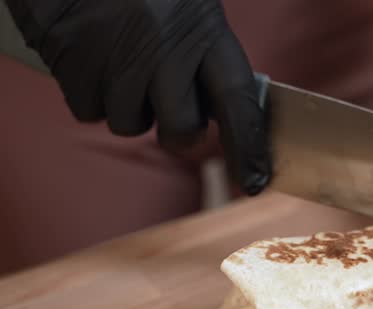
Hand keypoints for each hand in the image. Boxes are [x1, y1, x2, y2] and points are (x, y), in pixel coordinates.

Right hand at [5, 0, 269, 193]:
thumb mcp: (191, 3)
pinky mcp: (72, 61)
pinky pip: (88, 110)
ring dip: (128, 105)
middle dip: (178, 132)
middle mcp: (165, 50)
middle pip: (181, 131)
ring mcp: (116, 59)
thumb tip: (221, 107)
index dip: (248, 147)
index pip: (238, 103)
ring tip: (123, 62)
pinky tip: (93, 59)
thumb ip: (207, 52)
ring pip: (128, 124)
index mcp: (204, 30)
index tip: (253, 180)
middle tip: (169, 109)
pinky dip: (90, 94)